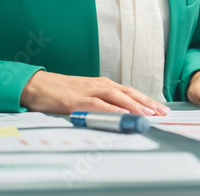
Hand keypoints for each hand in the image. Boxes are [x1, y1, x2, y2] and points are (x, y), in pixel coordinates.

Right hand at [20, 71, 169, 115]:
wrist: (37, 85)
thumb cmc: (61, 91)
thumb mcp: (85, 95)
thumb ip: (101, 103)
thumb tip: (118, 115)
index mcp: (103, 84)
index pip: (130, 92)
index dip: (146, 99)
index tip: (161, 108)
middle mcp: (100, 85)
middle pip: (128, 92)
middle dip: (147, 102)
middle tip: (162, 112)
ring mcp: (88, 91)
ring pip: (116, 97)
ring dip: (133, 105)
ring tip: (147, 114)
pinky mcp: (76, 100)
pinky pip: (96, 105)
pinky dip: (110, 109)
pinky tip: (120, 115)